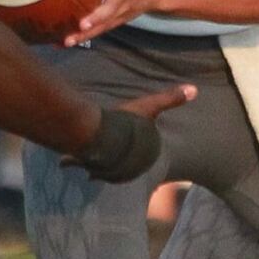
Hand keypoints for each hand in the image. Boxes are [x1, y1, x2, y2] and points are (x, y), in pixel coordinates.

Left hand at [65, 0, 164, 45]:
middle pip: (111, 7)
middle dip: (97, 16)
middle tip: (83, 23)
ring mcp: (119, 11)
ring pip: (103, 24)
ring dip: (86, 32)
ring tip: (70, 40)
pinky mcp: (115, 22)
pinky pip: (98, 31)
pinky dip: (83, 37)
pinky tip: (66, 42)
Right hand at [67, 84, 195, 182]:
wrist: (99, 134)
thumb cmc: (125, 121)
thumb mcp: (149, 106)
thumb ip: (170, 99)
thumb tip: (195, 90)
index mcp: (141, 155)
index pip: (140, 156)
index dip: (135, 150)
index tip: (130, 151)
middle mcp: (124, 167)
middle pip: (118, 164)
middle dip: (114, 161)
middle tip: (109, 157)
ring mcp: (104, 168)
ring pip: (98, 166)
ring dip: (93, 164)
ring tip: (88, 163)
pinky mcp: (84, 164)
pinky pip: (79, 164)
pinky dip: (72, 162)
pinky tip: (63, 165)